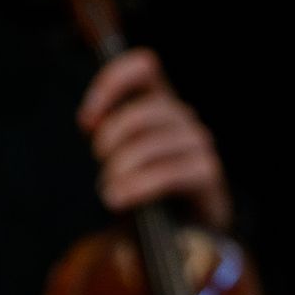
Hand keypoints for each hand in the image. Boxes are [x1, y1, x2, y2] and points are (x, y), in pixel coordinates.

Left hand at [77, 48, 231, 229]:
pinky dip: (138, 186)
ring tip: (110, 191)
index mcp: (159, 102)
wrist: (179, 227)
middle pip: (147, 110)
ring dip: (124, 168)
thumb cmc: (143, 183)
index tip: (87, 121)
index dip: (113, 83)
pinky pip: (170, 173)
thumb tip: (90, 120)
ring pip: (155, 143)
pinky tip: (119, 199)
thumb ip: (106, 130)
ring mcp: (199, 145)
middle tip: (101, 160)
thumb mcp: (119, 151)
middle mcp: (184, 118)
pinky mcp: (207, 174)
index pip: (145, 67)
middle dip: (113, 136)